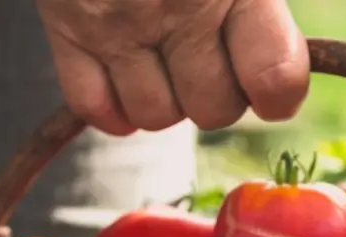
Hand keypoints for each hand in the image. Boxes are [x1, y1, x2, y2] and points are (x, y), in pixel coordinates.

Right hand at [36, 0, 309, 134]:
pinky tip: (128, 74)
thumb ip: (261, 2)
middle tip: (212, 57)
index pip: (275, 79)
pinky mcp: (63, 26)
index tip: (271, 83)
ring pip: (155, 116)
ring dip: (167, 100)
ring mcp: (114, 22)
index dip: (279, 93)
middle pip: (213, 109)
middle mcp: (175, 8)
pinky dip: (114, 106)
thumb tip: (281, 74)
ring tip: (166, 57)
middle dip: (219, 95)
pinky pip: (94, 106)